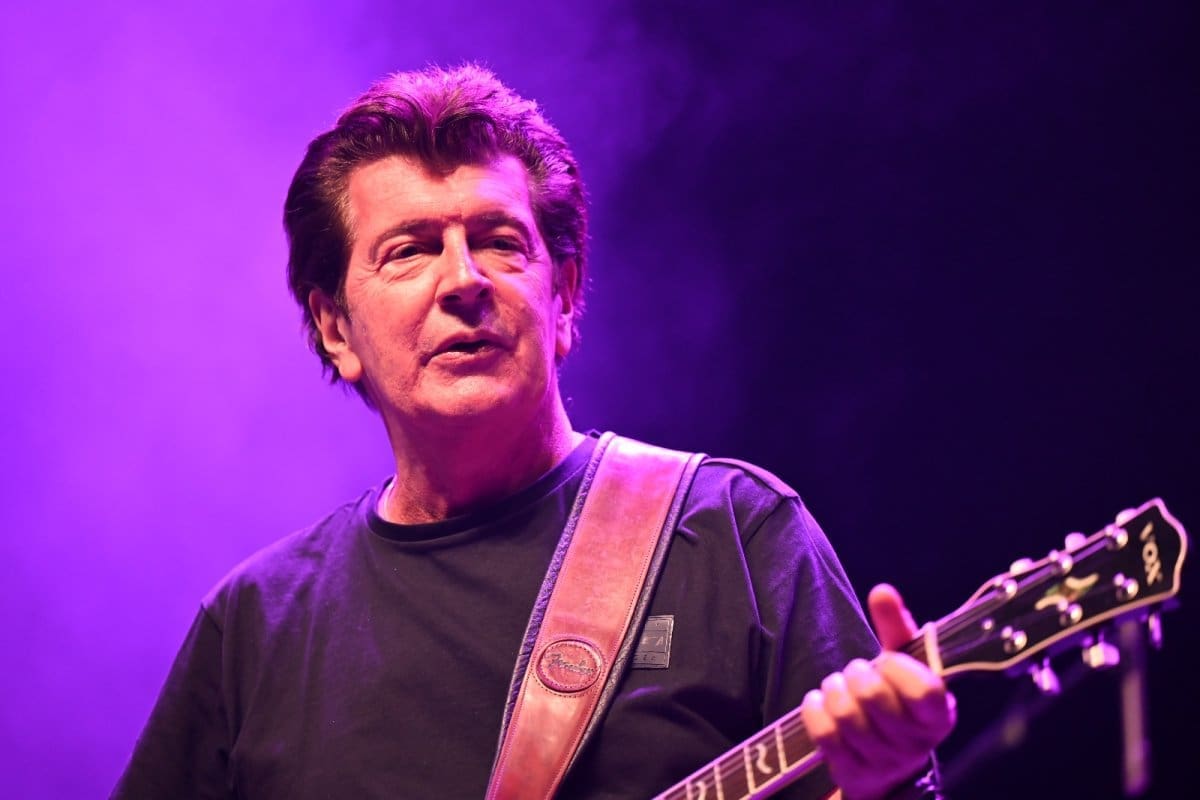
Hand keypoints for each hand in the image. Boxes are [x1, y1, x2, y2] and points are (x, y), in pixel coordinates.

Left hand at [799, 584, 955, 799]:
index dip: (898, 668)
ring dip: (833, 690)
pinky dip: (814, 709)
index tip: (887, 660)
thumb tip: (883, 592)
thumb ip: (897, 627)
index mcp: (939, 715)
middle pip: (873, 696)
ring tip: (839, 686)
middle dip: (856, 673)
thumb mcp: (903, 663)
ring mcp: (884, 762)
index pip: (924, 690)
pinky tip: (820, 702)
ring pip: (845, 714)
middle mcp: (916, 744)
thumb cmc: (895, 699)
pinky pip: (824, 733)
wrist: (884, 760)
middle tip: (857, 672)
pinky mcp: (853, 773)